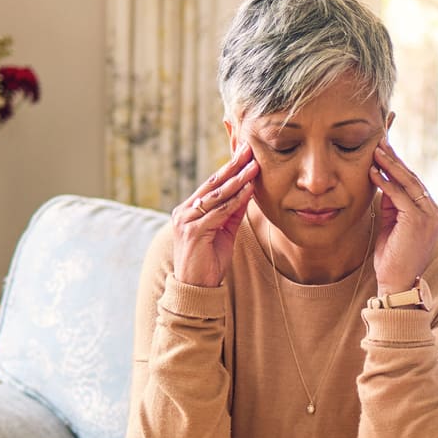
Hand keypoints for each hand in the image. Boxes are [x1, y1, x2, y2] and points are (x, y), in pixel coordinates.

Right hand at [170, 144, 258, 287]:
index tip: (244, 153)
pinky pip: (219, 212)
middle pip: (212, 183)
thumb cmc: (209, 262)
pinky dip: (235, 200)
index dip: (229, 168)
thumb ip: (232, 212)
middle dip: (233, 165)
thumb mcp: (224, 232)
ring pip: (217, 195)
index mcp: (189, 209)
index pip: (211, 184)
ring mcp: (186, 220)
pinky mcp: (193, 231)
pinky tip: (248, 190)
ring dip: (237, 179)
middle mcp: (184, 211)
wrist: (197, 288)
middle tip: (248, 148)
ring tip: (253, 165)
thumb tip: (247, 191)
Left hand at [369, 139, 437, 294]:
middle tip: (380, 142)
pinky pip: (400, 195)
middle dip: (395, 160)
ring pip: (409, 183)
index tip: (385, 151)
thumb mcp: (392, 226)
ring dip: (390, 165)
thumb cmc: (392, 259)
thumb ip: (392, 205)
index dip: (399, 167)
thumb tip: (382, 181)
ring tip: (376, 151)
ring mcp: (430, 217)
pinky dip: (386, 182)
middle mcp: (435, 213)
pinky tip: (373, 172)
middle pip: (414, 179)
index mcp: (432, 214)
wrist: (397, 283)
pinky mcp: (419, 221)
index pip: (415, 184)